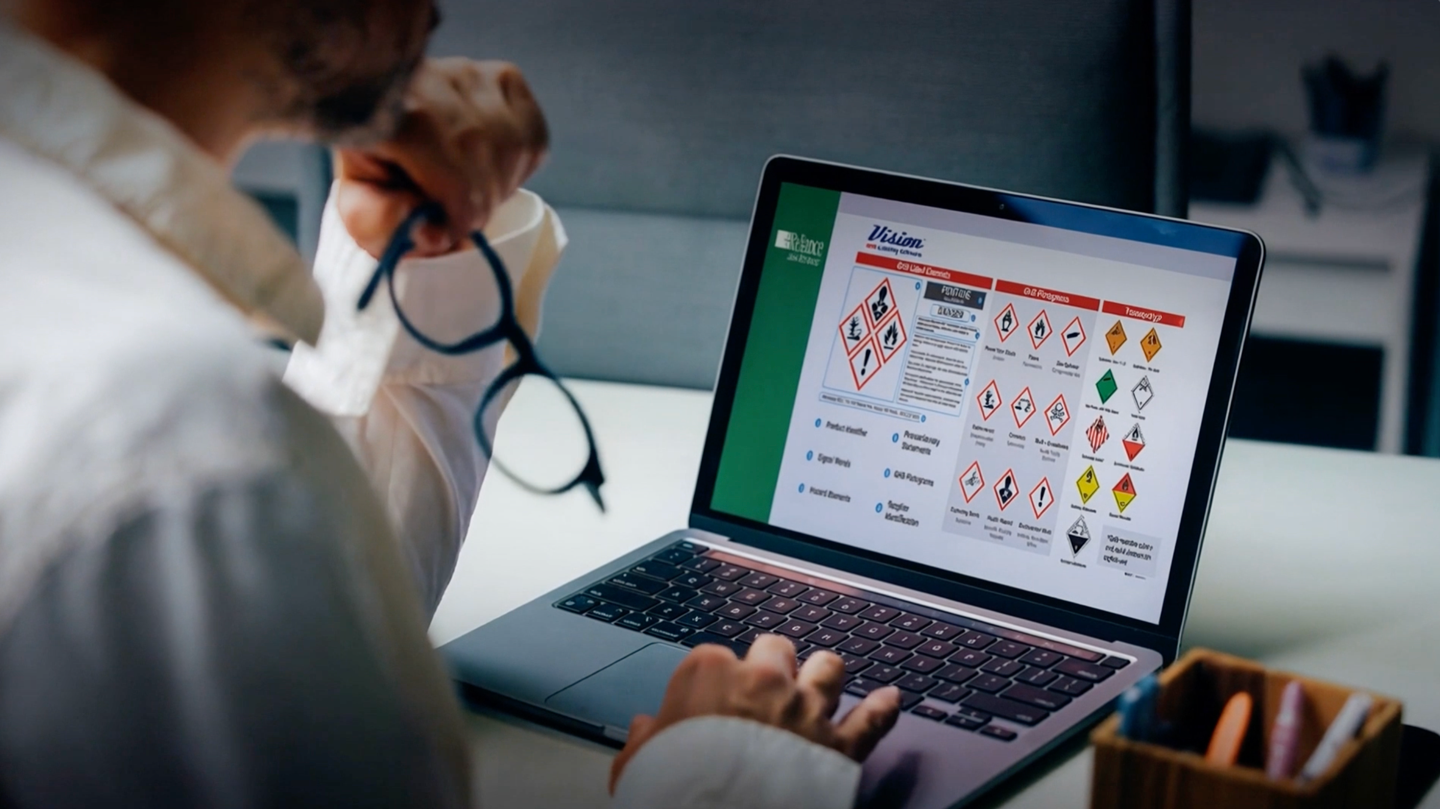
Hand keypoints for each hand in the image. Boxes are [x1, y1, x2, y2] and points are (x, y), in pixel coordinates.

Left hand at [334, 57, 548, 257]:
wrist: (376, 109)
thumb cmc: (373, 167)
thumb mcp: (357, 205)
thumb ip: (384, 224)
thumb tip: (432, 233)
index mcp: (393, 116)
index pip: (457, 184)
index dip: (459, 219)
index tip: (445, 230)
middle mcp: (437, 83)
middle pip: (487, 170)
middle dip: (478, 205)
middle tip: (453, 210)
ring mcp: (474, 75)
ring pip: (516, 153)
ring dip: (499, 185)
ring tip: (467, 184)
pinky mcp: (504, 76)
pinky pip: (534, 137)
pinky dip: (520, 164)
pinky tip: (489, 163)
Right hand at [609, 635, 901, 792]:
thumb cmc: (675, 789)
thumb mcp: (639, 765)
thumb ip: (643, 740)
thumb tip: (643, 731)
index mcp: (710, 673)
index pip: (712, 657)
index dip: (712, 681)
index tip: (708, 703)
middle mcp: (763, 680)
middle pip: (774, 650)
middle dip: (770, 665)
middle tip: (763, 688)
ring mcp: (805, 710)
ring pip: (828, 669)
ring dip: (823, 676)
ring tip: (819, 684)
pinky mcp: (838, 746)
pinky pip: (872, 719)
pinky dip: (882, 710)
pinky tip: (890, 700)